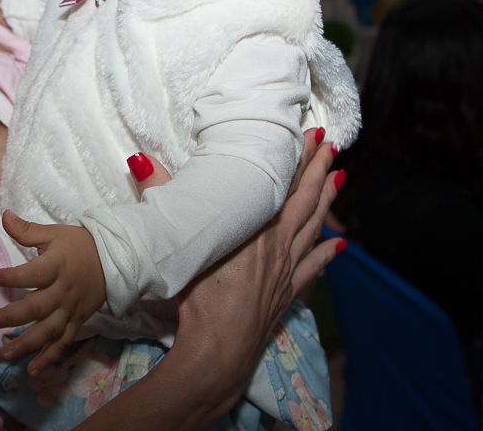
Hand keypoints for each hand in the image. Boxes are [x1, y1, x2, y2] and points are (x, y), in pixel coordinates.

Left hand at [0, 210, 106, 375]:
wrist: (114, 260)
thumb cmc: (78, 245)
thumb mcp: (54, 233)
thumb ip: (27, 230)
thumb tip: (4, 215)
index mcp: (58, 265)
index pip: (34, 273)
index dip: (14, 276)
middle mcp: (64, 290)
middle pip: (37, 307)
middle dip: (10, 317)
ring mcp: (71, 309)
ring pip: (49, 331)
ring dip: (26, 344)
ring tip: (4, 354)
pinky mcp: (77, 322)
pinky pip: (64, 343)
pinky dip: (49, 358)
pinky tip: (32, 370)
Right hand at [73, 129, 341, 429]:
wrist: (218, 348)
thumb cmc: (196, 296)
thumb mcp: (176, 241)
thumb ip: (160, 196)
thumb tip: (140, 160)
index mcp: (254, 228)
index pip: (282, 184)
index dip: (299, 158)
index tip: (312, 135)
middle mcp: (278, 244)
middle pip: (305, 200)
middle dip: (318, 170)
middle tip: (330, 144)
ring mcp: (287, 270)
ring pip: (315, 227)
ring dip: (328, 200)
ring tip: (341, 176)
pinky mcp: (288, 292)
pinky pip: (315, 265)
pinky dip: (329, 252)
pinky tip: (341, 244)